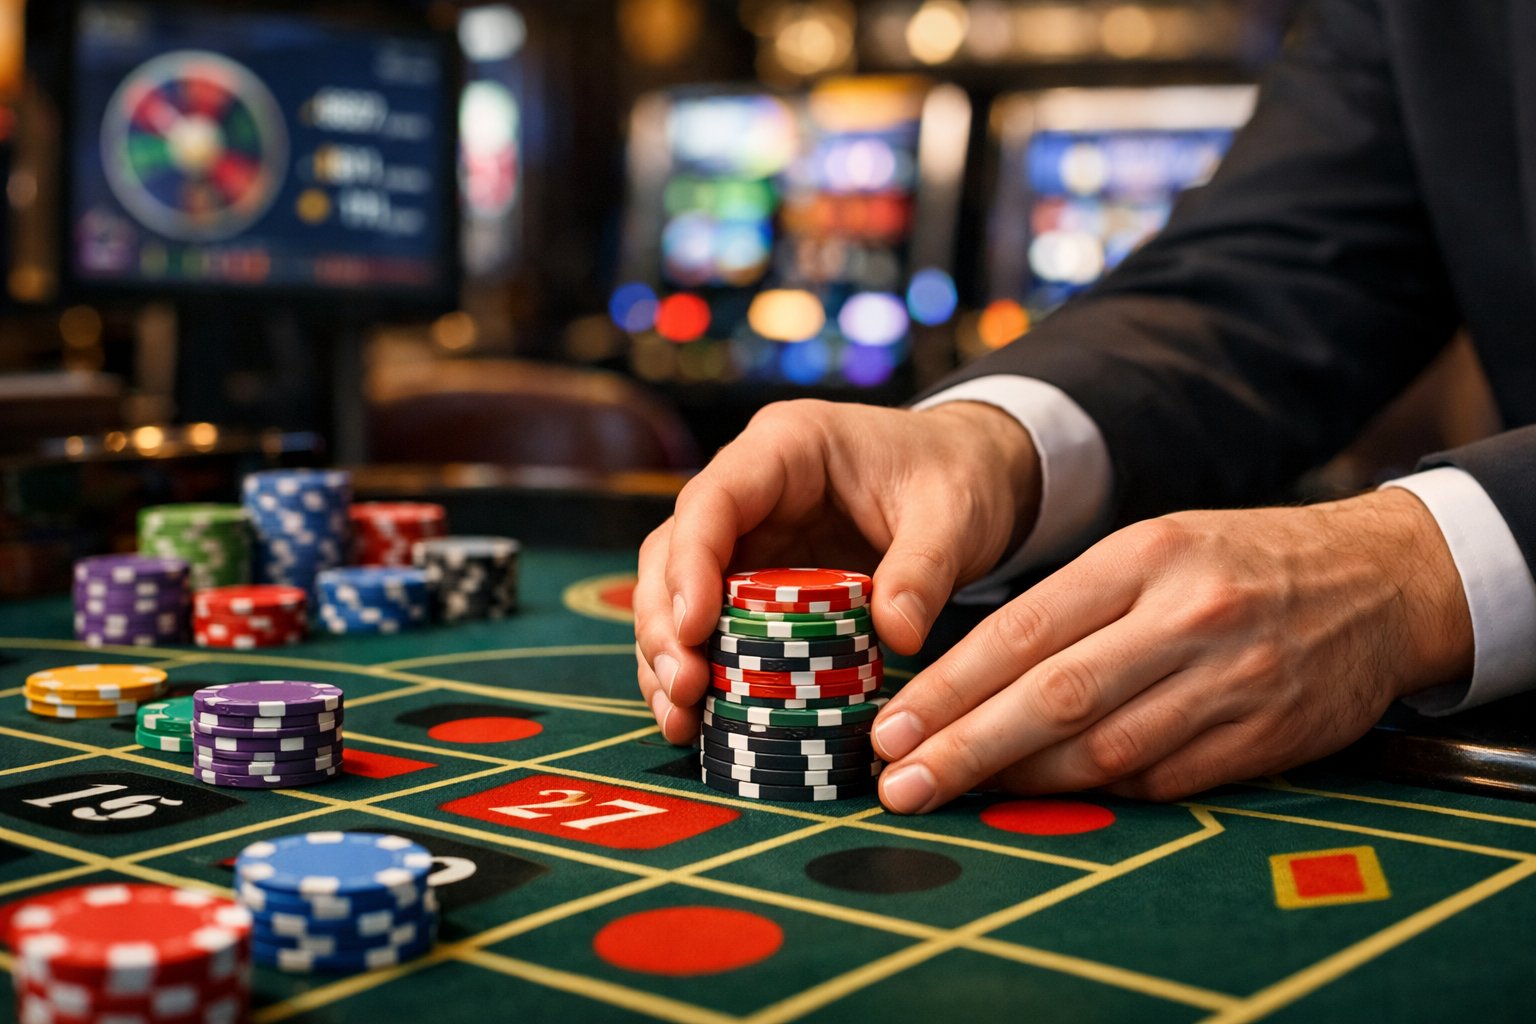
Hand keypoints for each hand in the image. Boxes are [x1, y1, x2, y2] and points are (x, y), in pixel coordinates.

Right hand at [635, 399, 1041, 741]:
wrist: (969, 473)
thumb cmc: (957, 476)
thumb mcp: (953, 515)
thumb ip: (925, 570)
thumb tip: (896, 636)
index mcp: (787, 446)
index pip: (712, 499)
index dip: (690, 565)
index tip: (693, 631)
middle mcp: (749, 486)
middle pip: (673, 550)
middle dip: (666, 624)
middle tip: (684, 691)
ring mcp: (747, 533)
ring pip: (675, 589)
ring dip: (667, 655)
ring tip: (680, 719)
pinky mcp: (755, 576)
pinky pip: (708, 620)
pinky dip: (697, 666)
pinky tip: (696, 718)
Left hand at [871, 488, 1473, 809]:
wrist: (1380, 581)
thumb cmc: (1238, 561)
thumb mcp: (1153, 546)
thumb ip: (1071, 607)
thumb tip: (967, 681)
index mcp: (1145, 555)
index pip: (1024, 631)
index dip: (950, 689)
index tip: (891, 729)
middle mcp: (1186, 617)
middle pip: (1054, 698)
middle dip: (965, 749)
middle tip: (898, 785)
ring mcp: (1230, 682)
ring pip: (1103, 751)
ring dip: (1019, 783)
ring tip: (953, 796)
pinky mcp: (1264, 737)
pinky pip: (1161, 781)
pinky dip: (1096, 794)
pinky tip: (1044, 798)